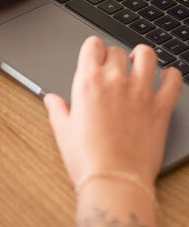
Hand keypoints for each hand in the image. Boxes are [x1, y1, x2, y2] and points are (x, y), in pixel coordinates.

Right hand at [44, 37, 182, 185]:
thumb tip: (52, 100)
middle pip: (117, 50)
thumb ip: (58, 110)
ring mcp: (140, 92)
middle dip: (114, 57)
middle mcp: (114, 81)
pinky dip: (171, 75)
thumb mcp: (63, 132)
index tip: (94, 56)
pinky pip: (173, 80)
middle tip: (113, 68)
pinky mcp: (160, 107)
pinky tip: (166, 77)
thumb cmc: (88, 160)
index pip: (93, 45)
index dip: (93, 48)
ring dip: (142, 56)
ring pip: (147, 55)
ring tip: (139, 63)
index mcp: (87, 82)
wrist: (115, 182)